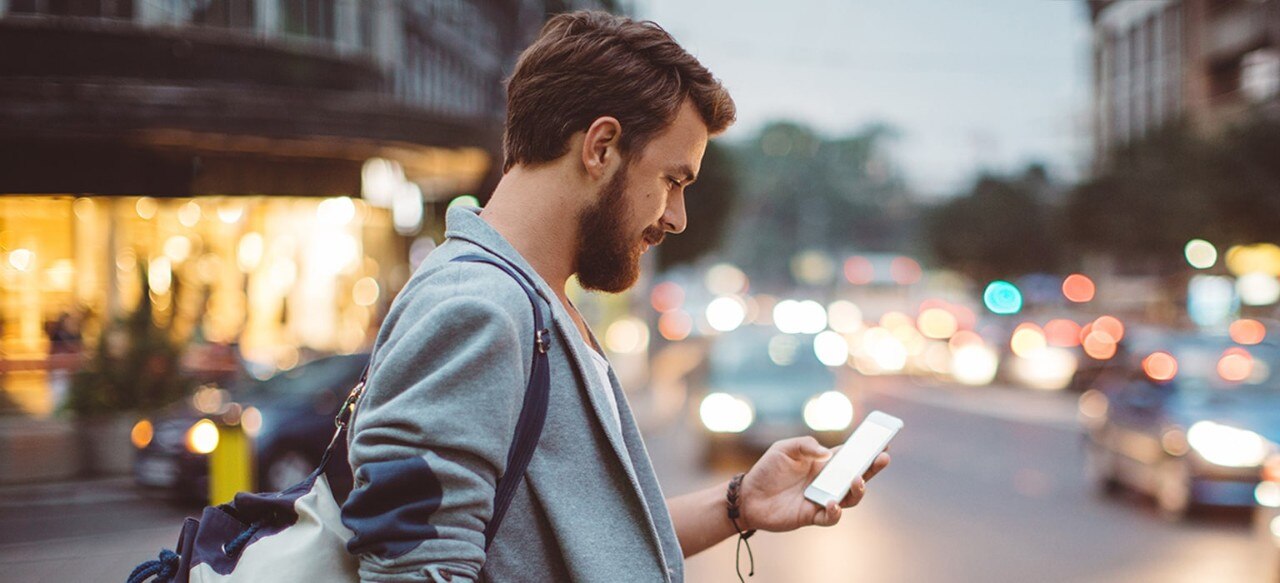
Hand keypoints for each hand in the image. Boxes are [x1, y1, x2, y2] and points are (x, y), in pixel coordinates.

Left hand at [738, 436, 889, 531]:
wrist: (748, 495)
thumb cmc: (767, 470)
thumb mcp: (785, 448)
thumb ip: (807, 445)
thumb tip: (828, 455)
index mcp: (824, 463)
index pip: (850, 455)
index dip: (867, 449)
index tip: (883, 440)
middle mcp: (827, 482)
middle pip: (858, 476)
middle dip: (873, 467)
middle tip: (883, 457)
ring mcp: (822, 499)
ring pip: (850, 498)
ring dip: (858, 490)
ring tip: (857, 480)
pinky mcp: (811, 516)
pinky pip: (830, 517)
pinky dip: (835, 512)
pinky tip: (832, 502)